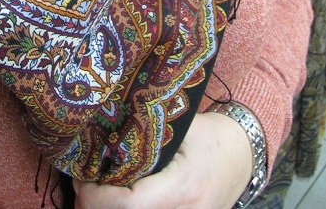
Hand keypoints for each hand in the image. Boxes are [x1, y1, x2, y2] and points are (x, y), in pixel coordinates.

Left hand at [72, 110, 252, 208]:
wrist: (243, 157)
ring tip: (95, 191)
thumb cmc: (212, 136)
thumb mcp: (182, 125)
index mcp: (181, 187)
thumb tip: (105, 124)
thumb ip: (147, 129)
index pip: (129, 205)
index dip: (97, 196)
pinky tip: (115, 200)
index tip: (82, 178)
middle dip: (95, 206)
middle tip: (82, 183)